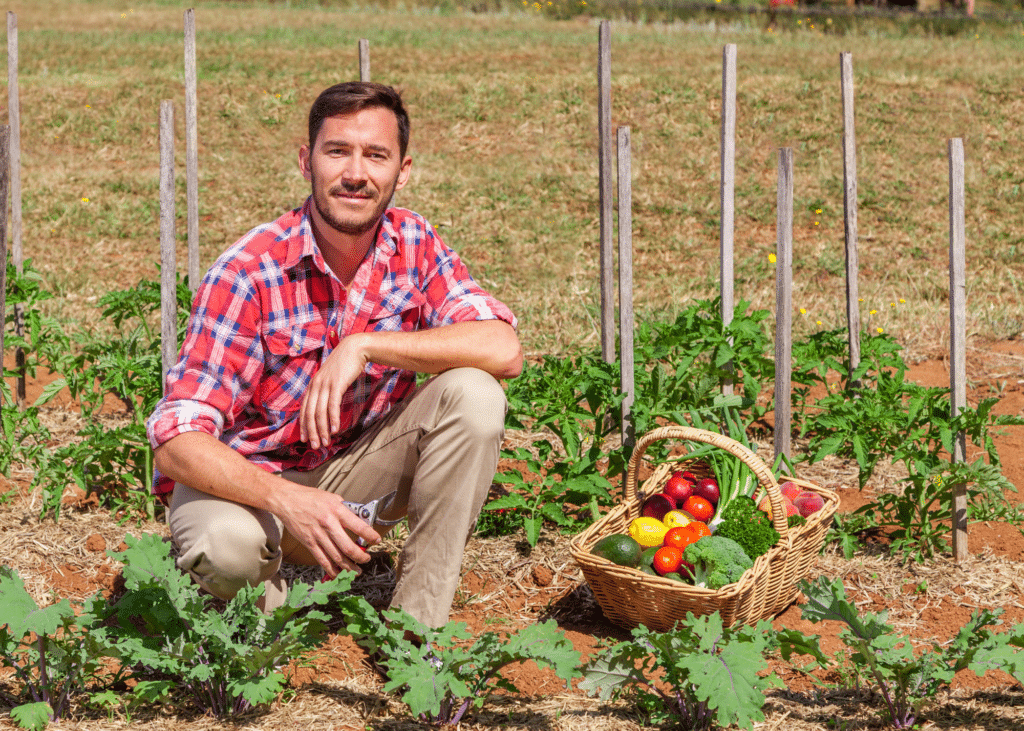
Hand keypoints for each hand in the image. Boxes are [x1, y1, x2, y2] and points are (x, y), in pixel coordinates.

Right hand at [270, 480, 379, 575]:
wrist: (288, 500)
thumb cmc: (311, 498)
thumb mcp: (333, 498)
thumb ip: (346, 510)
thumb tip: (360, 520)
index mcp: (337, 511)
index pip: (359, 526)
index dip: (370, 536)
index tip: (377, 540)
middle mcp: (328, 524)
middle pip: (348, 547)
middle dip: (360, 557)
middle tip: (366, 559)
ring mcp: (318, 535)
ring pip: (336, 557)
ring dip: (348, 567)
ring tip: (357, 571)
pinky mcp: (309, 543)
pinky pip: (322, 560)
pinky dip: (332, 569)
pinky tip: (339, 573)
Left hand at [300, 334, 368, 448]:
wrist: (355, 348)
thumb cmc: (345, 364)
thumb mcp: (331, 377)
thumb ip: (326, 389)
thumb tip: (326, 405)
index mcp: (313, 385)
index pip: (304, 409)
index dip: (303, 426)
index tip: (305, 439)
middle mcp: (315, 385)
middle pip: (309, 413)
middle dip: (311, 432)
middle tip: (315, 446)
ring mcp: (325, 384)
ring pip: (319, 412)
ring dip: (322, 430)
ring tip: (325, 442)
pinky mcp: (336, 384)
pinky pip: (332, 405)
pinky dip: (333, 419)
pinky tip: (335, 430)